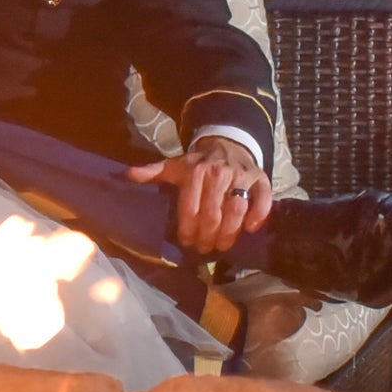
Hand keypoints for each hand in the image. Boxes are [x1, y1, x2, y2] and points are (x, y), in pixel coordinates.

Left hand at [131, 139, 273, 254]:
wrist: (228, 143)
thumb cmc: (199, 162)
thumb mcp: (175, 165)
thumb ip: (153, 172)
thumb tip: (127, 175)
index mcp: (195, 172)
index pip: (191, 208)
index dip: (188, 229)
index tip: (187, 242)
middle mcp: (218, 174)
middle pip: (213, 213)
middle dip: (207, 236)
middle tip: (204, 248)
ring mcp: (241, 177)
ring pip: (237, 209)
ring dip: (230, 232)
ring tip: (223, 245)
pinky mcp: (260, 179)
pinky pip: (263, 199)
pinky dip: (258, 215)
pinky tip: (250, 228)